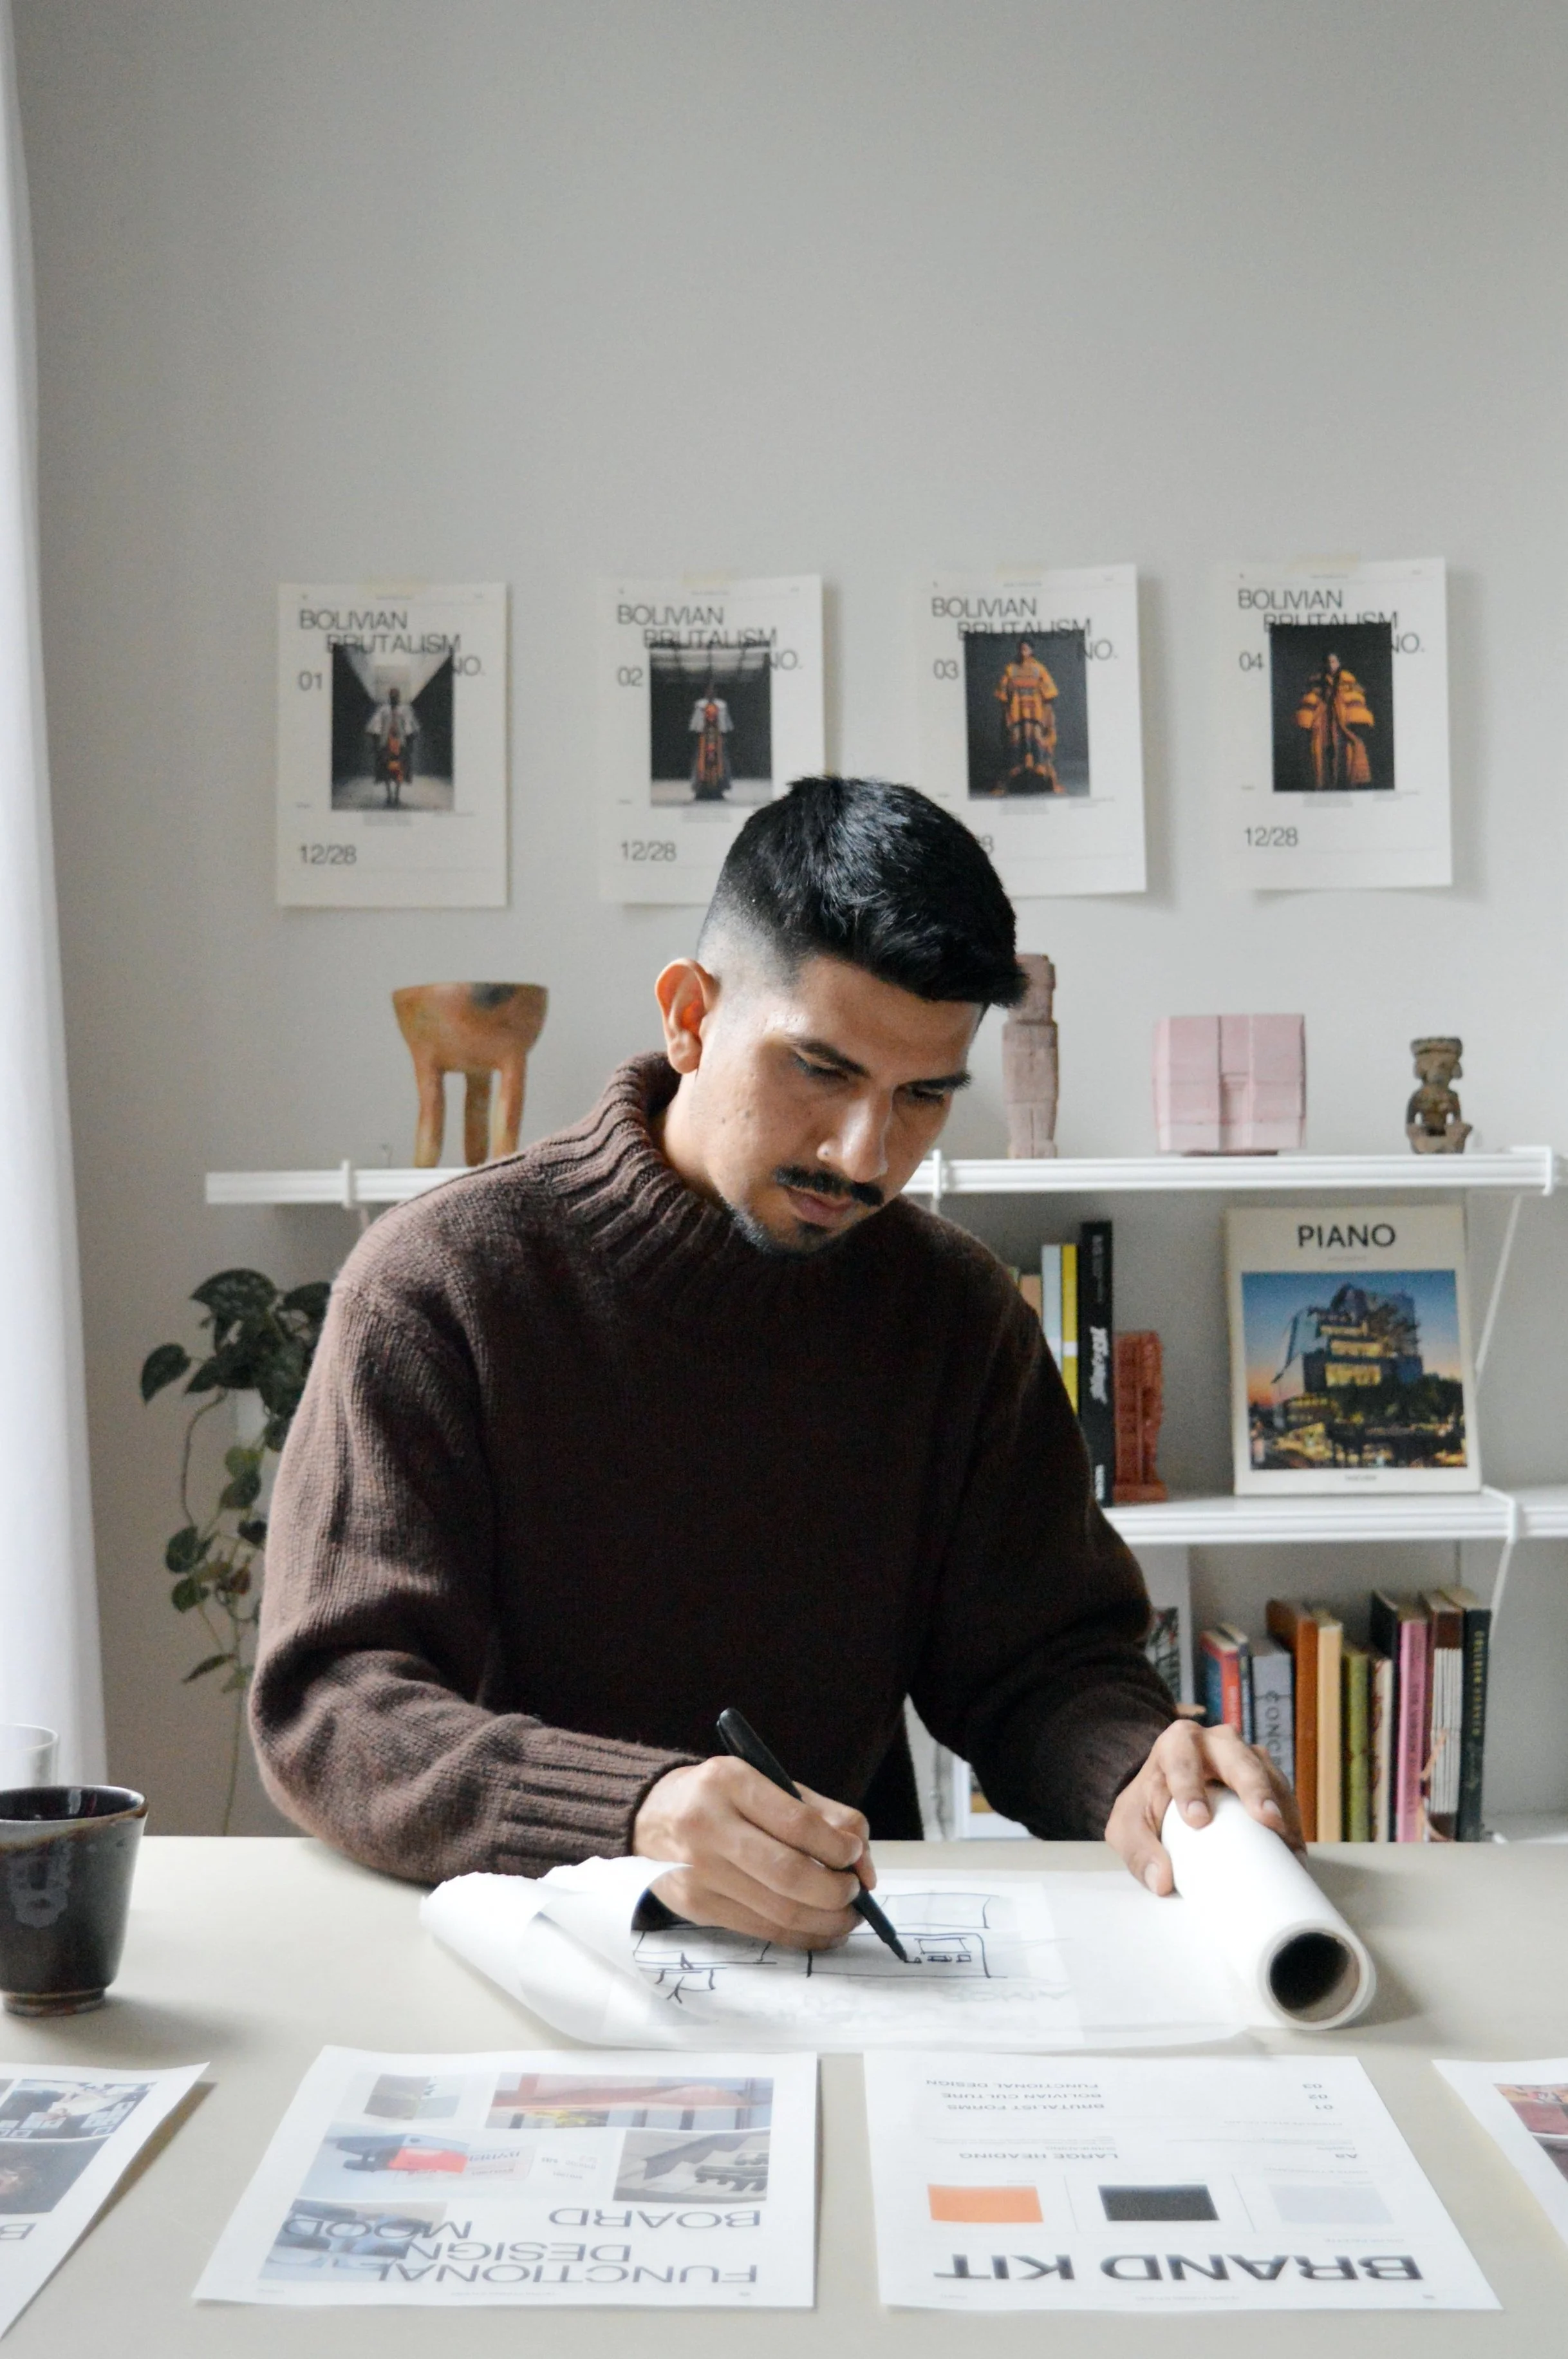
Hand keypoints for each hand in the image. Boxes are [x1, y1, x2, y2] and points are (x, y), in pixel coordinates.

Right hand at [632, 1756, 871, 1948]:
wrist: (648, 1816)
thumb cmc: (721, 1797)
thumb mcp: (764, 1782)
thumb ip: (820, 1814)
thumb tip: (863, 1859)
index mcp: (729, 1782)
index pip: (798, 1824)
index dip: (838, 1847)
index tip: (855, 1855)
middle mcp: (708, 1827)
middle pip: (789, 1875)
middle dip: (837, 1891)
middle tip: (856, 1892)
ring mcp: (699, 1872)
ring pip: (779, 1911)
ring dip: (827, 1921)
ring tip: (848, 1915)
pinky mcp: (696, 1908)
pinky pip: (761, 1929)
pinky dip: (802, 1935)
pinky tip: (822, 1929)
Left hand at [1105, 1720, 1303, 1895]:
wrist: (1166, 1799)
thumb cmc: (1147, 1808)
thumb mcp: (1129, 1827)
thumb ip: (1138, 1852)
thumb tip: (1161, 1882)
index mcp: (1176, 1744)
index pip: (1181, 1758)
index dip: (1190, 1786)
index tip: (1198, 1820)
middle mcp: (1215, 1743)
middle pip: (1237, 1756)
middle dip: (1253, 1786)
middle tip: (1265, 1819)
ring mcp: (1246, 1757)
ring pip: (1268, 1772)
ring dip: (1280, 1806)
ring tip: (1289, 1842)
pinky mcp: (1267, 1779)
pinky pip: (1284, 1795)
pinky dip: (1291, 1823)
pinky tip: (1294, 1853)